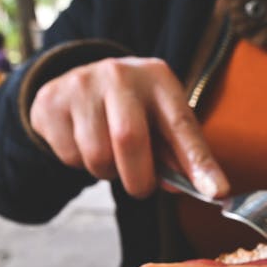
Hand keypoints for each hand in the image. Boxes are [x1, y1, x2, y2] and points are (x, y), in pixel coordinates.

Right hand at [30, 56, 228, 197]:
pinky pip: (69, 156)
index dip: (198, 162)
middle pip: (129, 139)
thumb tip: (203, 189)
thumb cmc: (132, 110)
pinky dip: (79, 165)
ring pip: (96, 155)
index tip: (215, 192)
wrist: (78, 84)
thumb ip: (182, 155)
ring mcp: (81, 84)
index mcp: (157, 78)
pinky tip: (84, 145)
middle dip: (138, 178)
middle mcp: (119, 74)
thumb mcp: (161, 121)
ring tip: (111, 157)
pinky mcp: (50, 101)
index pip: (181, 124)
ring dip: (107, 173)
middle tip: (141, 187)